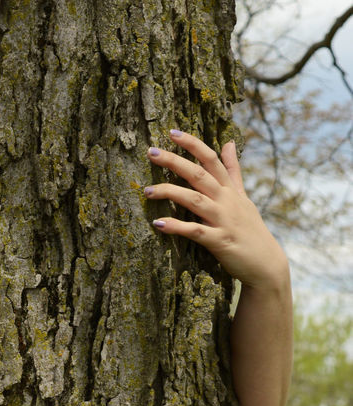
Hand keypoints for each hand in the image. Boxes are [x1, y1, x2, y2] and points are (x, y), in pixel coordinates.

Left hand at [145, 129, 287, 288]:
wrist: (266, 264)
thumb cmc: (250, 230)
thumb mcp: (243, 197)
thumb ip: (233, 171)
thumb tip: (229, 143)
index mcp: (230, 190)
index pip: (211, 159)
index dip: (193, 144)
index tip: (173, 132)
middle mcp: (227, 201)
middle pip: (199, 175)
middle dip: (175, 162)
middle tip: (151, 152)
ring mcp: (224, 220)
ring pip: (195, 200)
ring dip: (170, 193)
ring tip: (148, 191)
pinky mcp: (219, 242)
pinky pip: (195, 231)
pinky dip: (177, 227)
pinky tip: (158, 223)